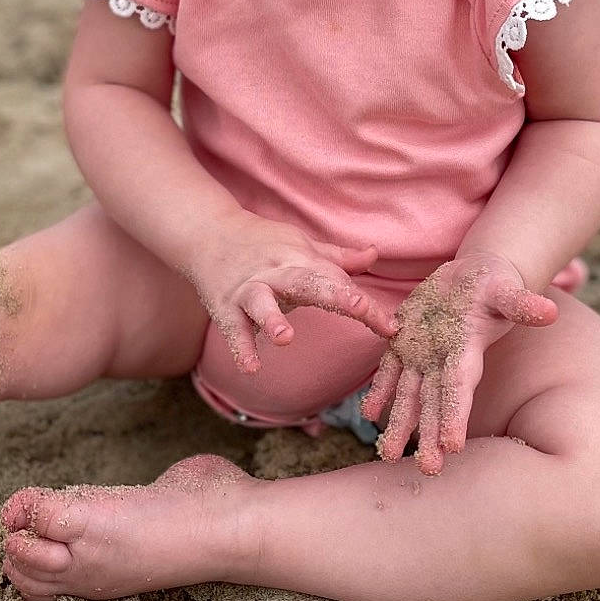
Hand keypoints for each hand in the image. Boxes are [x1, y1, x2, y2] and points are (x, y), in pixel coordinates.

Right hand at [187, 219, 397, 374]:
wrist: (207, 233)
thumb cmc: (263, 244)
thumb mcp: (301, 246)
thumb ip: (338, 258)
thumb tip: (375, 255)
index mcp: (301, 261)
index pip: (339, 282)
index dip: (367, 305)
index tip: (392, 326)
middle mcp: (277, 273)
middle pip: (307, 282)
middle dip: (335, 294)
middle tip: (361, 308)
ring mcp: (249, 289)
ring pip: (261, 302)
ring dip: (273, 318)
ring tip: (285, 338)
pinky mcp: (225, 307)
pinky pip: (233, 329)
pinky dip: (241, 347)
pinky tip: (251, 367)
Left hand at [361, 252, 556, 475]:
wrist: (475, 279)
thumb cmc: (496, 286)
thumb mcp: (507, 291)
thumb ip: (523, 304)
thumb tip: (550, 311)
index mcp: (467, 350)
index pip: (460, 388)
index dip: (455, 415)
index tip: (453, 446)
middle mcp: (443, 360)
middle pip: (435, 403)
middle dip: (430, 436)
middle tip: (428, 470)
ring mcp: (422, 354)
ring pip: (408, 394)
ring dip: (400, 423)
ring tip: (387, 455)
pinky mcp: (404, 341)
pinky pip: (389, 369)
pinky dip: (379, 389)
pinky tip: (368, 414)